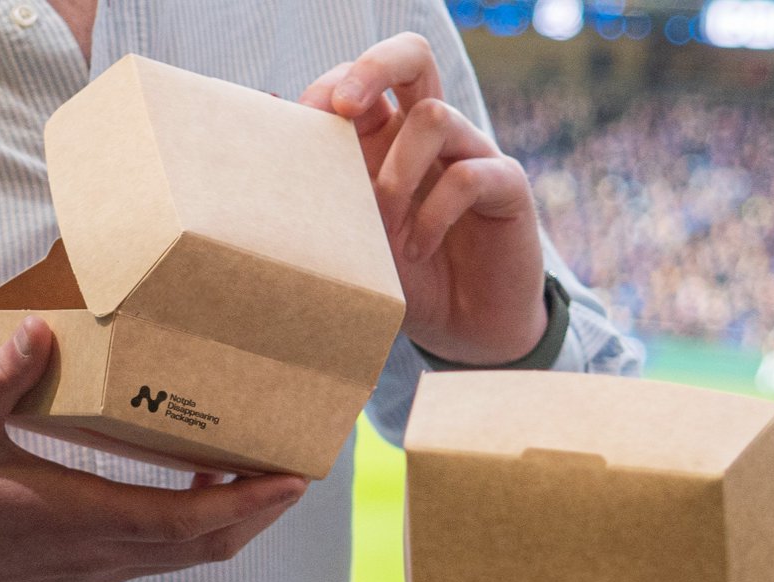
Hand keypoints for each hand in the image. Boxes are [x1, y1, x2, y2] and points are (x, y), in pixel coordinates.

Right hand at [0, 317, 307, 581]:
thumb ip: (4, 381)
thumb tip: (43, 330)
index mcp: (82, 518)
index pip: (186, 519)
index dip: (245, 502)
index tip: (291, 480)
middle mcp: (105, 554)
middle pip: (208, 544)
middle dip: (261, 512)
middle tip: (298, 473)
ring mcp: (102, 570)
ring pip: (191, 555)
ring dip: (233, 521)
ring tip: (261, 478)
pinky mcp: (92, 574)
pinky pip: (164, 555)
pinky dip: (197, 527)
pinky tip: (196, 489)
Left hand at [300, 33, 546, 365]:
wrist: (467, 330)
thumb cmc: (408, 281)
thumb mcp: (354, 242)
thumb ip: (322, 194)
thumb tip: (267, 119)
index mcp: (390, 139)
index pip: (365, 82)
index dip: (333, 88)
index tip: (302, 127)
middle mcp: (432, 136)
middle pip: (412, 58)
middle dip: (373, 67)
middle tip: (344, 108)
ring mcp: (473, 154)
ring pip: (434, 117)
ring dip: (397, 176)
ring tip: (386, 232)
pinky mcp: (506, 186)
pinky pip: (468, 176)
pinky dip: (433, 216)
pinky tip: (418, 251)